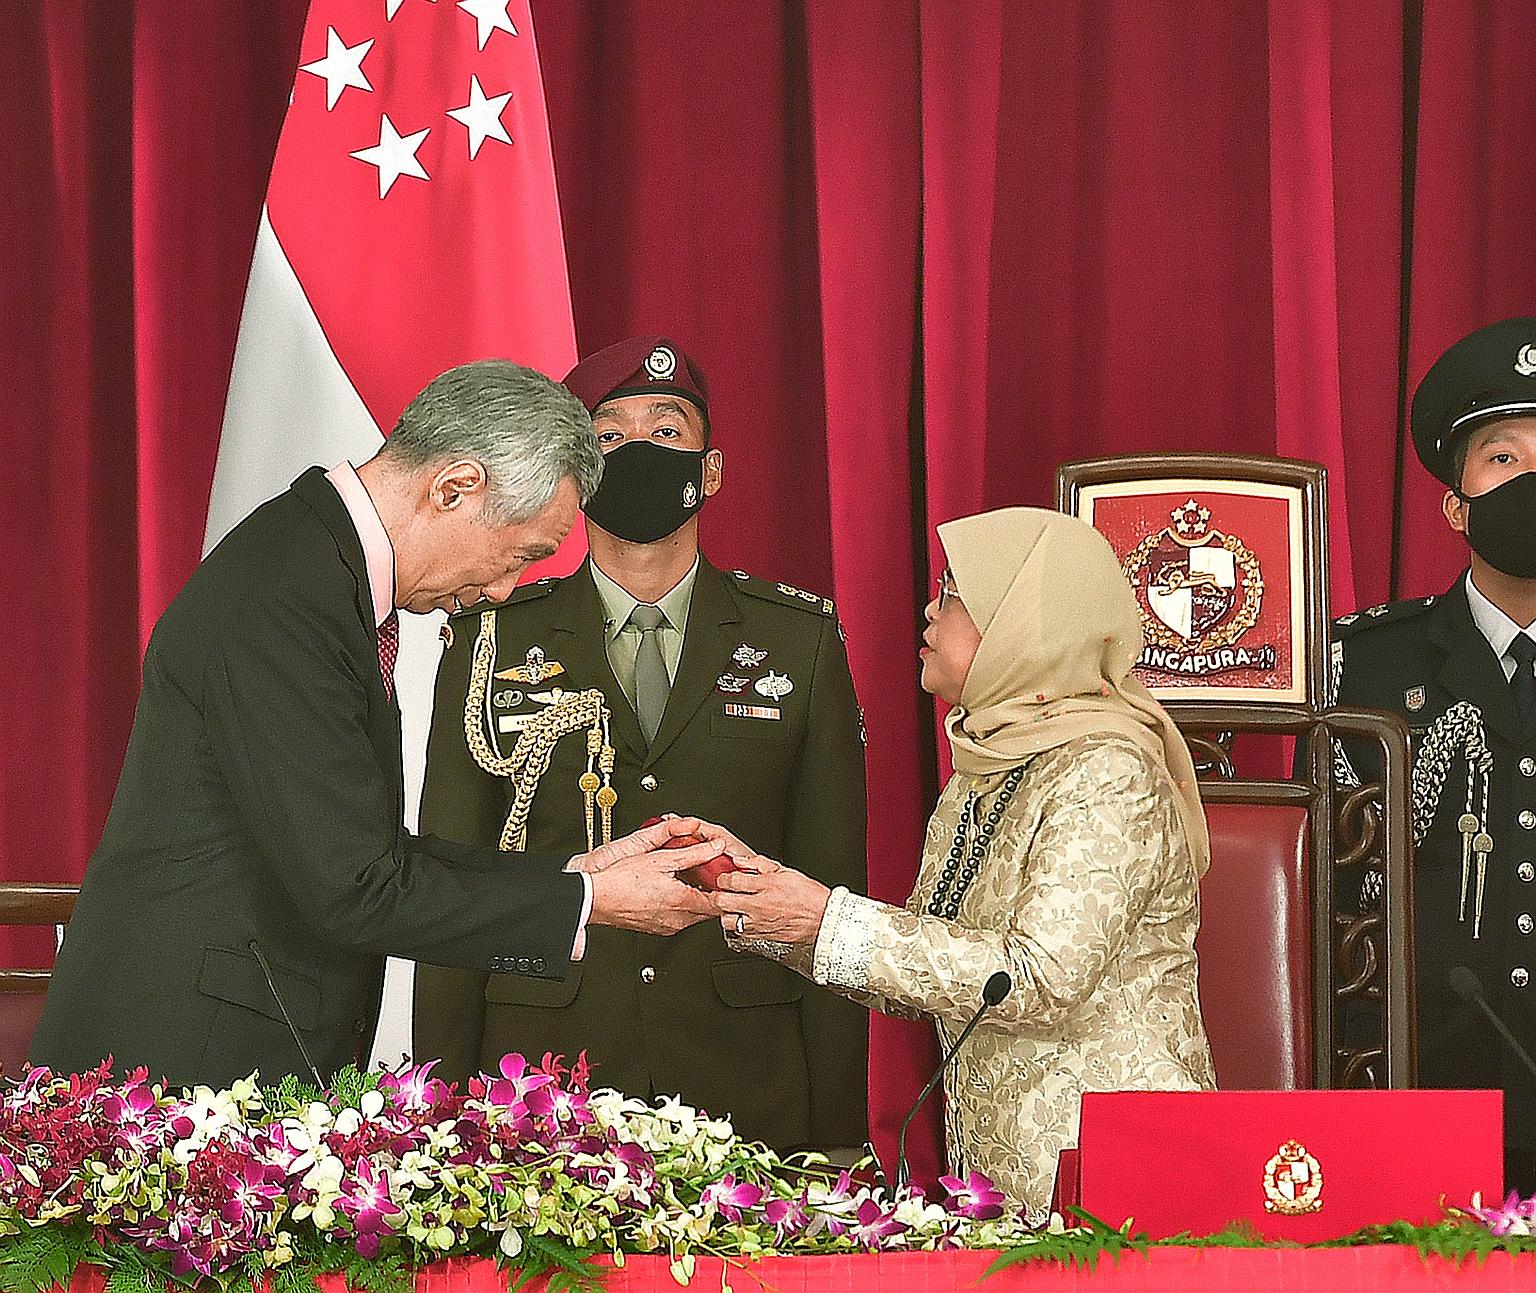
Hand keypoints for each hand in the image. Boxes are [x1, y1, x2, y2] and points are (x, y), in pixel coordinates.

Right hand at [584, 819, 719, 934]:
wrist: (596, 898)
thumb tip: (715, 847)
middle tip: (711, 874)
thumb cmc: (621, 880)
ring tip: (690, 879)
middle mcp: (678, 919)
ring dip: (696, 898)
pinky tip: (672, 890)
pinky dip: (682, 904)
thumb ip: (695, 853)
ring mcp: (667, 926)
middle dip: (712, 892)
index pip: (720, 902)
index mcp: (683, 902)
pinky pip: (679, 917)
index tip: (728, 877)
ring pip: (694, 914)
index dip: (727, 888)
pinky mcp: (658, 927)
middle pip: (709, 909)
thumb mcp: (662, 859)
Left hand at [714, 854, 832, 945]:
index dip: (724, 876)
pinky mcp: (760, 936)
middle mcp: (759, 906)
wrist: (822, 919)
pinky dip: (737, 925)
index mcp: (766, 886)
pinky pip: (738, 932)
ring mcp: (758, 923)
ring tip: (733, 906)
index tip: (726, 877)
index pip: (731, 880)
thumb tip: (740, 861)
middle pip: (722, 900)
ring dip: (727, 912)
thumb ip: (759, 864)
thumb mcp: (785, 871)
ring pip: (726, 920)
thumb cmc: (808, 895)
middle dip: (719, 894)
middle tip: (724, 891)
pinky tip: (744, 918)